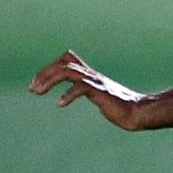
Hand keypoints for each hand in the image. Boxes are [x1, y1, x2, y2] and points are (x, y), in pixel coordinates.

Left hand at [29, 51, 144, 130]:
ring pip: (67, 71)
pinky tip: (61, 104)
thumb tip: (80, 92)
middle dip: (44, 73)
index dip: (50, 67)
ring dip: (49, 80)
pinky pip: (81, 87)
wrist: (140, 113)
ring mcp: (96, 82)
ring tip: (37, 92)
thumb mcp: (101, 96)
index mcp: (91, 75)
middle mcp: (92, 75)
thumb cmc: (123, 108)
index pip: (67, 60)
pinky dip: (68, 94)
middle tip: (32, 89)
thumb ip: (90, 91)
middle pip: (63, 63)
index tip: (38, 83)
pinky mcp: (101, 92)